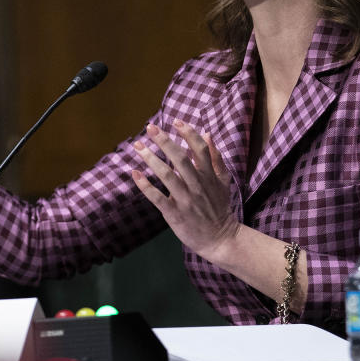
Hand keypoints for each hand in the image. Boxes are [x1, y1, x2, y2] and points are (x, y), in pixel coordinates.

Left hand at [131, 121, 239, 262]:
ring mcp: (185, 200)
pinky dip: (146, 186)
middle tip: (150, 127)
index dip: (188, 133)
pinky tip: (135, 173)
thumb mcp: (223, 180)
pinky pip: (158, 198)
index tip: (176, 121)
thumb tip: (207, 134)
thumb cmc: (219, 207)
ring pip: (167, 176)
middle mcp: (197, 185)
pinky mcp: (175, 214)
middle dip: (164, 141)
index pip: (200, 149)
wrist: (220, 239)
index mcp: (209, 175)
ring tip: (138, 146)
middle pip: (181, 159)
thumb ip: (216, 158)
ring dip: (151, 159)